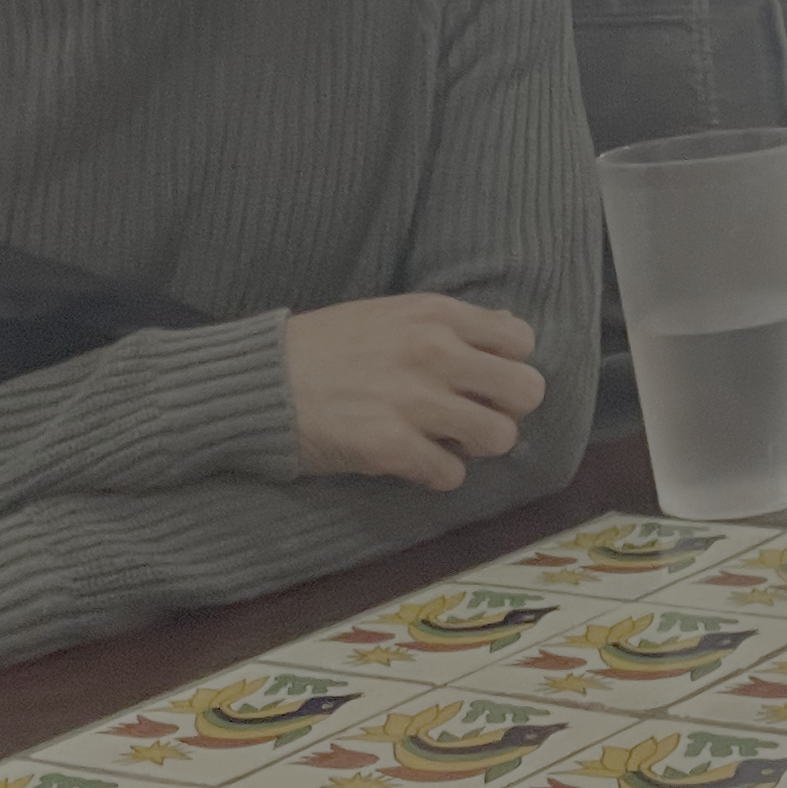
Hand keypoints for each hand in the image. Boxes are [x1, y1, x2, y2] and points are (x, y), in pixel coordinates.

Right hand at [285, 293, 546, 487]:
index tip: (481, 379)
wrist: (259, 381)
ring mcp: (414, 400)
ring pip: (499, 437)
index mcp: (436, 314)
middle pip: (527, 391)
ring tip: (443, 440)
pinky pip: (451, 473)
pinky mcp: (390, 446)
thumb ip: (449, 323)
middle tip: (472, 416)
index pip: (521, 341)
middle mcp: (434, 352)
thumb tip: (506, 325)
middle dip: (505, 409)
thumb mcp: (392, 314)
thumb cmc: (325, 346)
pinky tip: (413, 462)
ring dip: (474, 446)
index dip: (507, 365)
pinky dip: (437, 474)